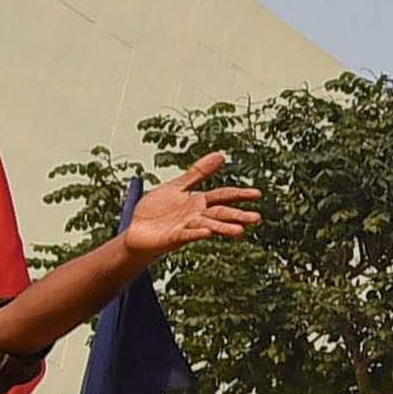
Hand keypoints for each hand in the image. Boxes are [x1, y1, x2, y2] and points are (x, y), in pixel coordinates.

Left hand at [121, 153, 262, 261]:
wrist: (135, 230)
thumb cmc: (156, 210)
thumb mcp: (177, 186)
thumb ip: (198, 173)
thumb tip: (221, 155)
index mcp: (199, 202)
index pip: (223, 196)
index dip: (239, 194)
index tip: (257, 193)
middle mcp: (197, 215)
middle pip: (221, 214)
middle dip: (238, 216)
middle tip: (256, 218)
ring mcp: (186, 227)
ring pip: (208, 226)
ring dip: (223, 228)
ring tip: (239, 231)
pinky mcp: (172, 238)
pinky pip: (186, 235)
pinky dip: (196, 234)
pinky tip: (207, 233)